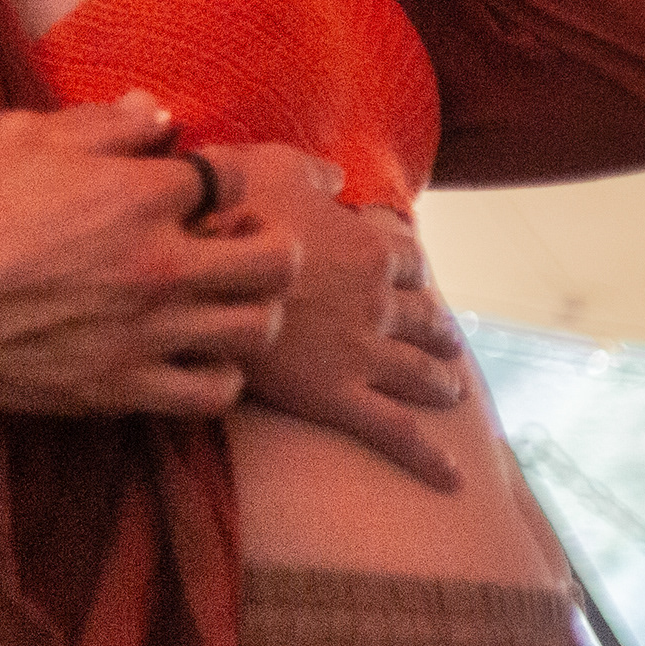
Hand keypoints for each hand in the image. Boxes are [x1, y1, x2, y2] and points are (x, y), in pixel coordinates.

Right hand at [0, 96, 296, 417]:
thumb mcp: (21, 135)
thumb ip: (102, 123)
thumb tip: (157, 113)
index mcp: (140, 195)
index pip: (232, 175)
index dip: (219, 173)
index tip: (196, 181)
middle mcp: (161, 264)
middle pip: (277, 259)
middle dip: (269, 240)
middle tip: (238, 237)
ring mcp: (149, 332)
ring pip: (258, 328)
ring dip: (250, 306)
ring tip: (220, 295)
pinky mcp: (126, 385)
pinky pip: (215, 391)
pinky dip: (218, 371)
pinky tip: (190, 349)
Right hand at [208, 149, 468, 490]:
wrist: (191, 282)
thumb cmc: (225, 214)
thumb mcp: (267, 166)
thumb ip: (311, 170)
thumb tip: (338, 173)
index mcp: (367, 249)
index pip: (409, 257)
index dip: (412, 265)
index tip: (410, 272)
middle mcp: (378, 303)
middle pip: (426, 317)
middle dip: (439, 329)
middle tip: (445, 339)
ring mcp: (363, 353)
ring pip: (421, 373)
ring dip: (442, 381)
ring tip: (451, 390)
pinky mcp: (338, 396)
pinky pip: (395, 432)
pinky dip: (429, 458)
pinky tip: (453, 479)